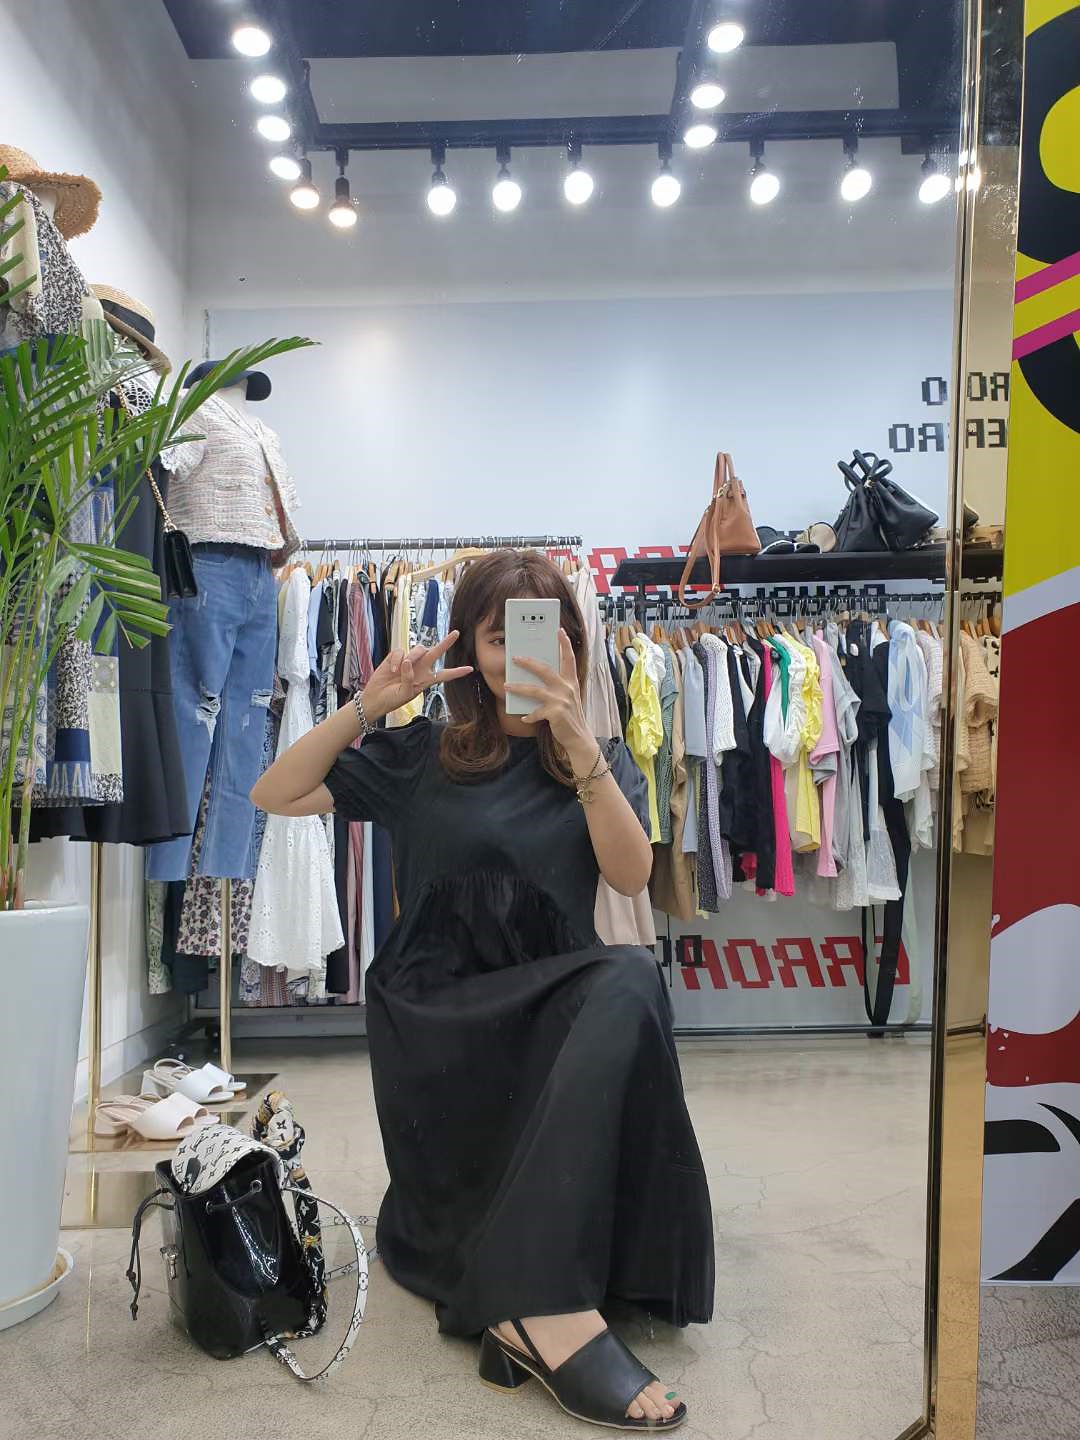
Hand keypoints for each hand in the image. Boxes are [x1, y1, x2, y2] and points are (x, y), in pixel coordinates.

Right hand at [366, 630, 471, 715]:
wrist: (375, 698)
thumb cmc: (392, 699)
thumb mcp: (405, 693)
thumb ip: (409, 679)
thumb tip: (408, 662)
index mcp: (426, 679)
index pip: (444, 675)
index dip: (456, 672)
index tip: (470, 669)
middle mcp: (420, 668)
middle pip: (435, 652)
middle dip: (446, 643)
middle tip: (456, 633)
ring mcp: (408, 661)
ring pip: (418, 649)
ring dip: (413, 656)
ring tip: (401, 669)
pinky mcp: (395, 657)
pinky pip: (400, 652)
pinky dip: (396, 660)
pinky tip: (392, 670)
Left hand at [505, 629, 593, 758]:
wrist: (579, 737)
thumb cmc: (571, 716)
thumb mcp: (568, 697)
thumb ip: (558, 686)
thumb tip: (537, 678)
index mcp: (571, 682)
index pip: (569, 659)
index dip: (565, 644)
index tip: (559, 631)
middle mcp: (567, 688)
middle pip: (545, 670)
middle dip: (528, 663)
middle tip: (515, 657)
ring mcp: (561, 700)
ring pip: (534, 690)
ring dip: (518, 688)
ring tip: (506, 686)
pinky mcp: (556, 713)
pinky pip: (536, 712)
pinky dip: (529, 715)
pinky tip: (524, 717)